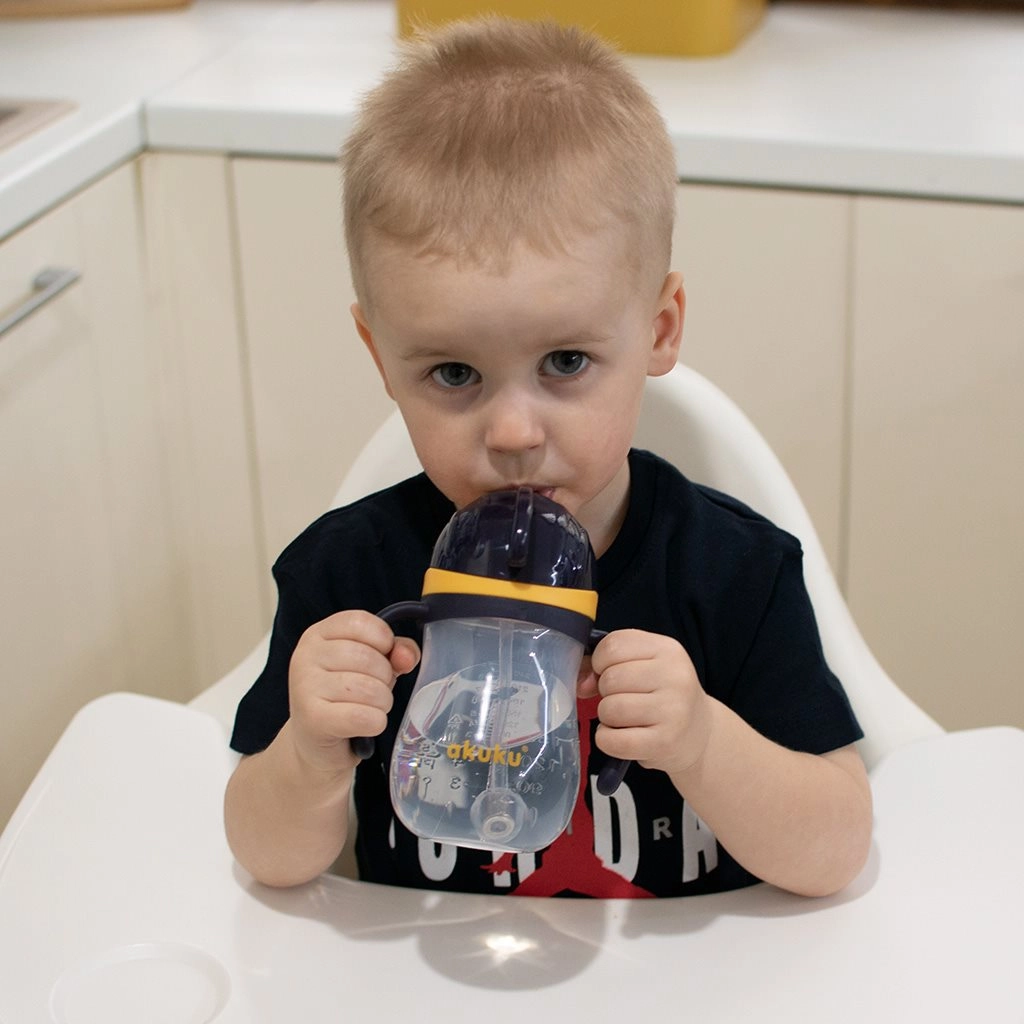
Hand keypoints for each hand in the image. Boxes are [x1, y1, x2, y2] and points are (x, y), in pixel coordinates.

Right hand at [287, 609, 419, 776]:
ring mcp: (305, 687)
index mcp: (318, 634)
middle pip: (368, 657)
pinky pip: (364, 717)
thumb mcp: (372, 664)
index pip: (360, 621)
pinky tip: (365, 725)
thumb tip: (406, 656)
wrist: (314, 741)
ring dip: (382, 703)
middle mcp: (305, 656)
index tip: (383, 655)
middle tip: (375, 690)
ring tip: (370, 707)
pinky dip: (375, 722)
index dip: (384, 640)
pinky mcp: (312, 719)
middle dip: (385, 678)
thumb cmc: (345, 695)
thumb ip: (397, 651)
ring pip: (370, 689)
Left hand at [578, 629, 711, 777]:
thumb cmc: (662, 696)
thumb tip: (580, 682)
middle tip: (622, 699)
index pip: (613, 645)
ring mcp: (673, 710)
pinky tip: (622, 737)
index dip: (599, 662)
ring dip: (607, 718)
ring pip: (610, 709)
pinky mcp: (665, 742)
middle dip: (605, 692)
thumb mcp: (643, 667)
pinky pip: (613, 740)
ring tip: (625, 719)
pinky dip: (607, 740)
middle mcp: (675, 676)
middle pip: (610, 678)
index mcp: (668, 649)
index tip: (608, 673)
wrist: (699, 734)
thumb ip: (606, 665)